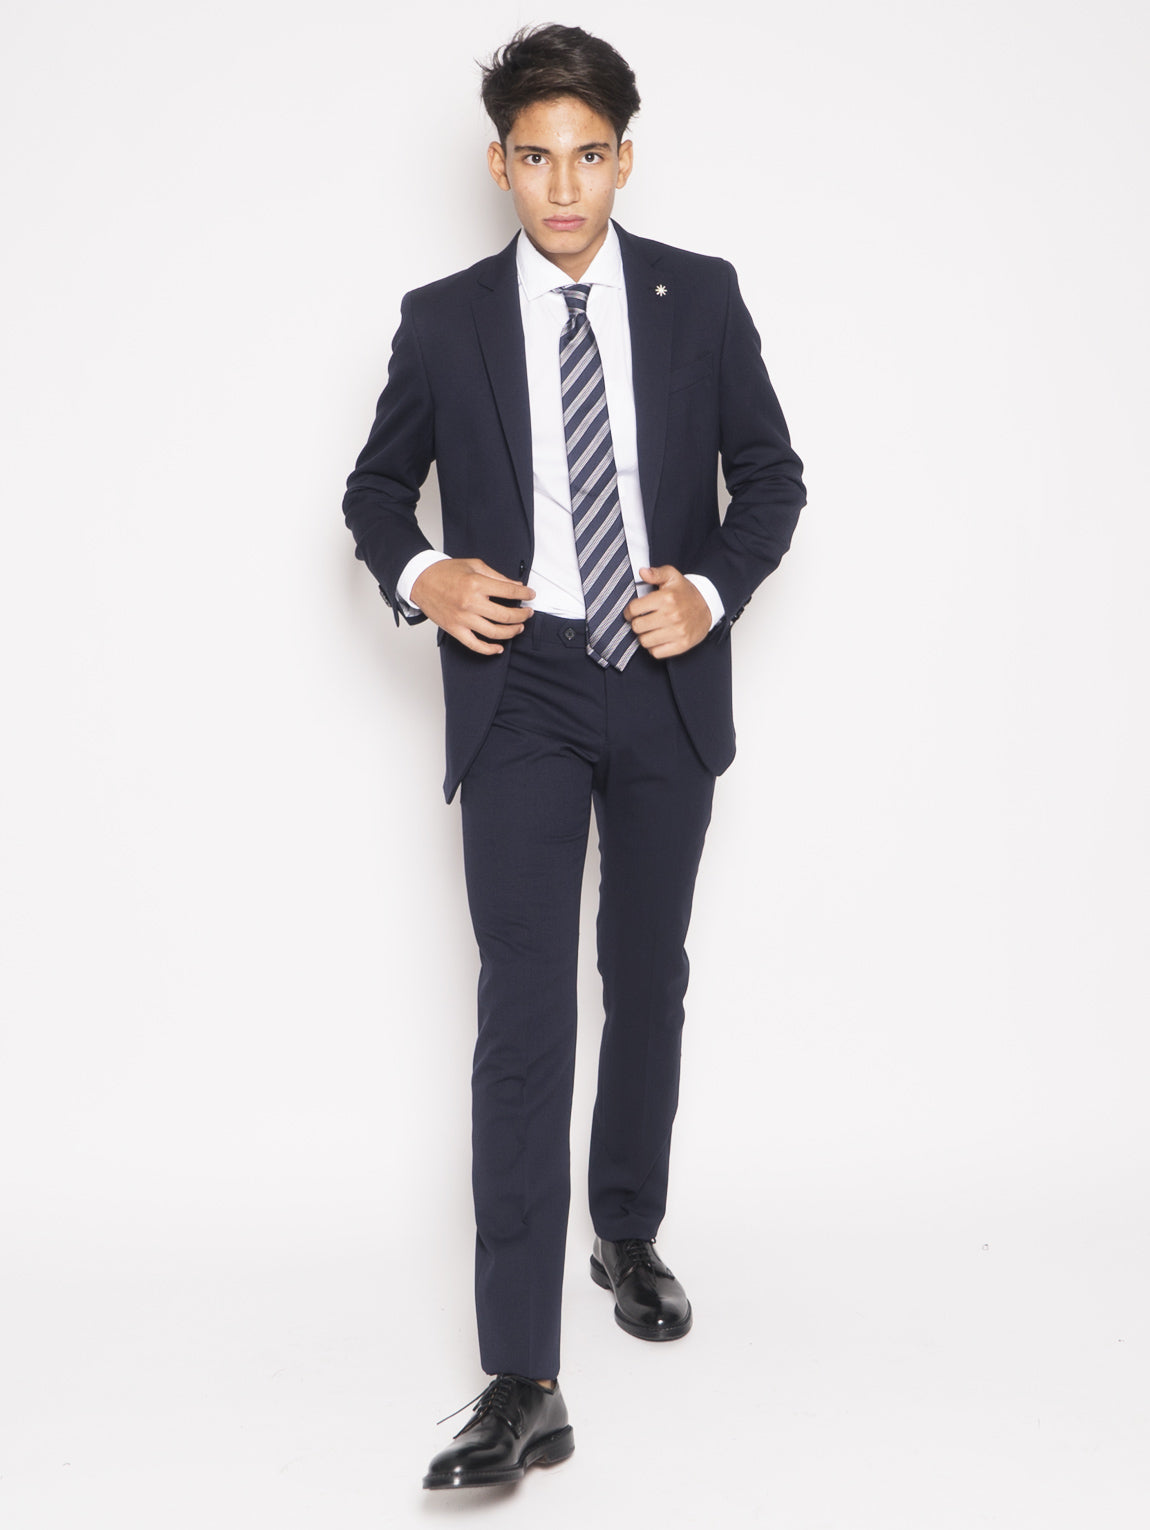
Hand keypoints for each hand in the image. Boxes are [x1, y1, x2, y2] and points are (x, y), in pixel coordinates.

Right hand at [411, 558, 534, 654]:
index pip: (509, 592)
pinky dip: (489, 650)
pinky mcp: (455, 629)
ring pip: (494, 633)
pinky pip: (475, 645)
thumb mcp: (474, 566)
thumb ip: (497, 576)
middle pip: (506, 616)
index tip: (531, 595)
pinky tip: (499, 648)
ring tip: (518, 627)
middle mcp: (470, 603)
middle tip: (528, 613)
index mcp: (476, 584)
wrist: (421, 580)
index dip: (524, 595)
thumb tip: (516, 586)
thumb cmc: (446, 572)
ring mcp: (462, 619)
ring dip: (511, 632)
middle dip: (522, 616)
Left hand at [624, 566, 711, 658]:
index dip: (629, 611)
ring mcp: (678, 631)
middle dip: (637, 623)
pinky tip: (658, 638)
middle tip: (642, 620)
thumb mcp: (672, 577)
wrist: (708, 607)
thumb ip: (656, 573)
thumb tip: (642, 572)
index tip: (632, 612)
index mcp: (666, 598)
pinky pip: (656, 653)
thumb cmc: (686, 592)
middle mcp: (672, 615)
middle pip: (637, 627)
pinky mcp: (682, 644)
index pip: (634, 609)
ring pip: (645, 641)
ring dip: (644, 636)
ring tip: (650, 629)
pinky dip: (654, 648)